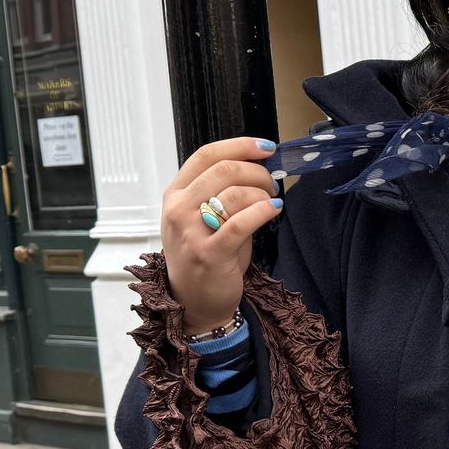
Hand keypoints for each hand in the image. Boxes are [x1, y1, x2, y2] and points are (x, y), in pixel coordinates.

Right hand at [161, 136, 281, 332]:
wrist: (196, 303)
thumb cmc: (205, 258)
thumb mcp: (204, 219)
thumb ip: (222, 192)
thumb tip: (259, 166)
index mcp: (175, 195)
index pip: (206, 155)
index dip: (239, 146)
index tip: (265, 148)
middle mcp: (178, 211)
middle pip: (223, 169)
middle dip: (257, 171)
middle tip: (272, 183)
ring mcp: (191, 233)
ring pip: (235, 192)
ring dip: (262, 193)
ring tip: (271, 202)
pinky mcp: (210, 254)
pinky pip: (242, 222)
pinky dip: (264, 211)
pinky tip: (274, 210)